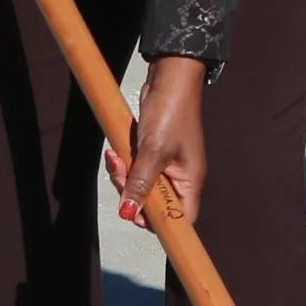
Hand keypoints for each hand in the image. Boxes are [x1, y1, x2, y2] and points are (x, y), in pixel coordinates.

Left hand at [112, 54, 207, 229]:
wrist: (168, 81)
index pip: (180, 218)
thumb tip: (128, 214)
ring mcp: (164, 166)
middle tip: (121, 175)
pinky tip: (115, 152)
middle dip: (132, 194)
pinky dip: (123, 165)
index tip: (135, 215)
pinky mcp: (151, 155)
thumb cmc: (170, 115)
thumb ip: (140, 185)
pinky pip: (134, 170)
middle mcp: (179, 178)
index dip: (159, 223)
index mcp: (189, 181)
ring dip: (123, 176)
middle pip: (154, 204)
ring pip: (139, 187)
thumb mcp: (153, 153)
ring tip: (116, 157)